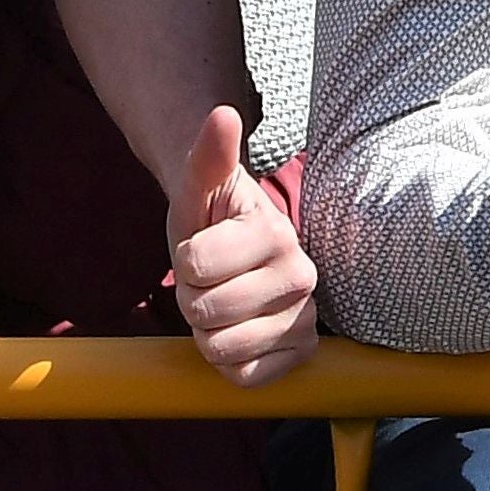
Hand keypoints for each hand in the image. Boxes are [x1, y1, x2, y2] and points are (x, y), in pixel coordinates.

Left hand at [167, 107, 319, 383]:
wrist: (237, 252)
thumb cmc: (211, 219)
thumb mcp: (200, 185)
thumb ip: (209, 153)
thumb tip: (222, 113)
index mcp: (275, 231)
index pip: (194, 264)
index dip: (182, 261)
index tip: (200, 250)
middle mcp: (302, 274)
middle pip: (206, 310)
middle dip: (192, 298)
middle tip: (210, 281)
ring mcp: (307, 317)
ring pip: (223, 348)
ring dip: (207, 332)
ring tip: (224, 306)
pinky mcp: (303, 353)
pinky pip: (246, 377)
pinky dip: (230, 362)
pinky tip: (241, 334)